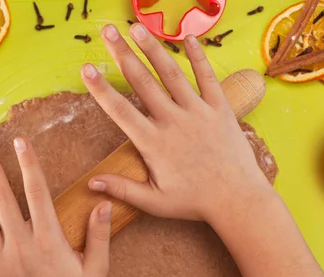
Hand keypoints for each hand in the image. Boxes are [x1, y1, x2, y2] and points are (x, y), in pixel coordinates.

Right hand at [82, 24, 272, 223]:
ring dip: (153, 49)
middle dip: (122, 54)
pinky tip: (187, 38)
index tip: (86, 69)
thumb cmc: (195, 202)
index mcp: (154, 143)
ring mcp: (197, 112)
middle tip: (107, 31)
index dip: (100, 89)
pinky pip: (207, 77)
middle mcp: (173, 121)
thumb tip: (92, 184)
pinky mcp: (220, 109)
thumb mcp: (155, 202)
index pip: (120, 111)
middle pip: (142, 82)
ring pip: (171, 74)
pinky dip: (198, 57)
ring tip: (137, 28)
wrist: (237, 199)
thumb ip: (123, 188)